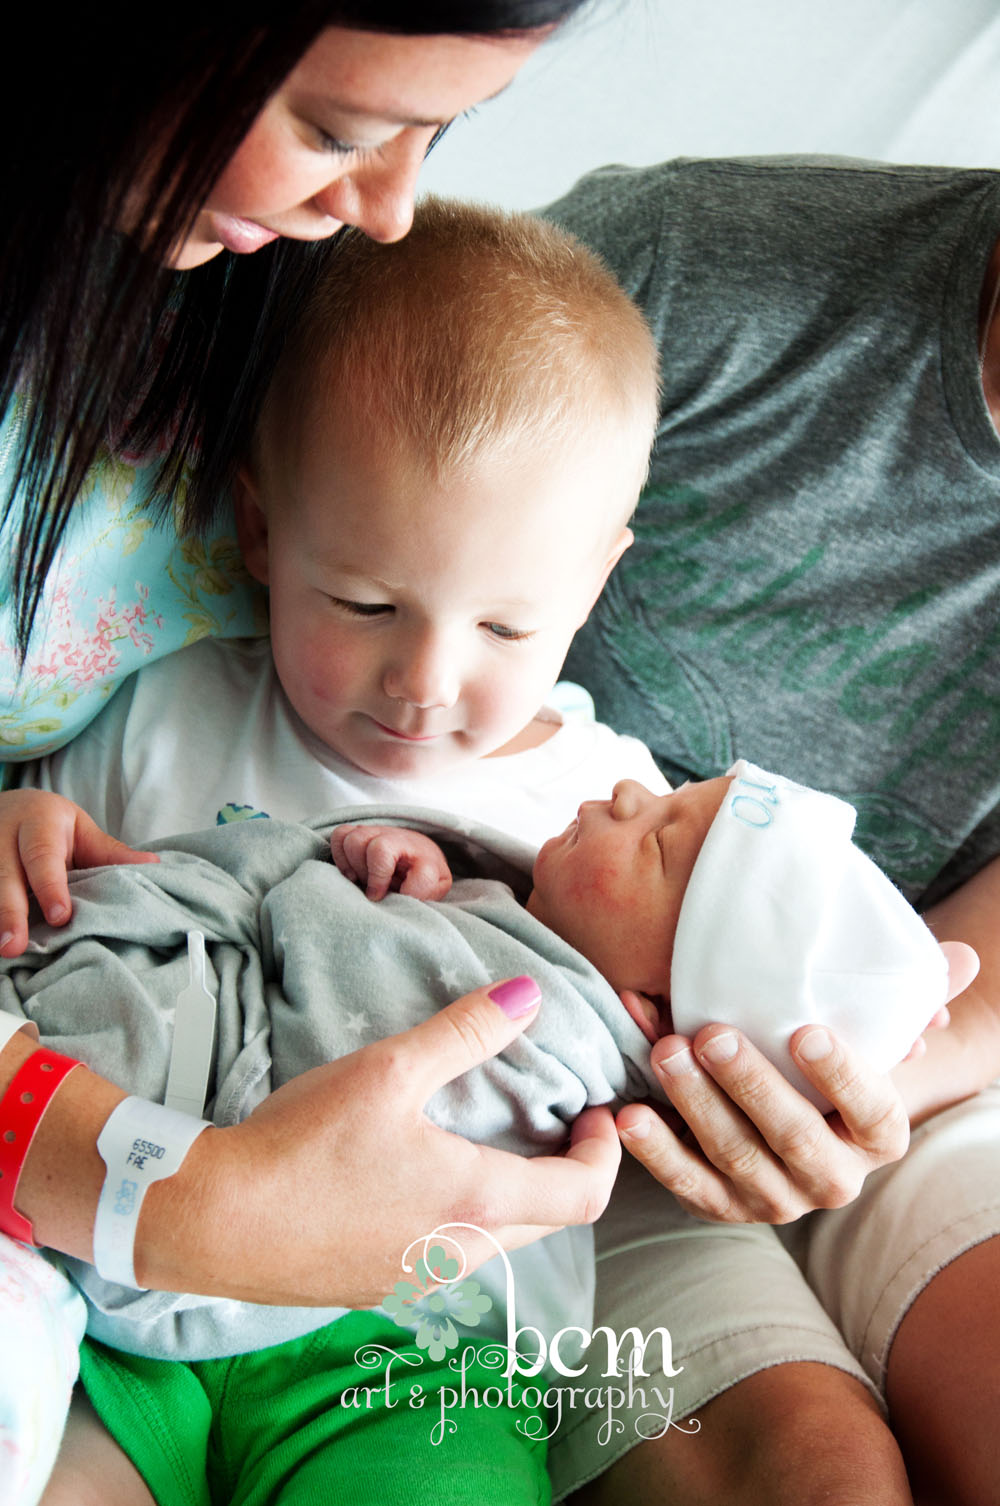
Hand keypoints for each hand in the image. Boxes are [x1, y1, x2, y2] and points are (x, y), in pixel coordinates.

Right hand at [0, 789, 158, 955]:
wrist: (9, 805)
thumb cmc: (51, 825)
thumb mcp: (81, 830)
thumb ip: (110, 853)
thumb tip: (155, 867)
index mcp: (38, 822)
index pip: (42, 855)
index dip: (50, 886)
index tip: (60, 917)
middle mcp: (3, 835)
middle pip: (4, 875)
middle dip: (9, 911)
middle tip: (14, 946)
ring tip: (0, 950)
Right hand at [138, 978, 621, 1304]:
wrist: (212, 1221)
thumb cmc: (303, 1143)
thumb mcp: (389, 1070)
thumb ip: (466, 1031)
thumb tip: (530, 995)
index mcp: (478, 1202)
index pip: (583, 1196)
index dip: (605, 1153)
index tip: (593, 1112)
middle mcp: (460, 1255)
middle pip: (547, 1222)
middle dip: (564, 1171)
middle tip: (552, 1119)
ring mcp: (417, 1281)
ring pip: (495, 1242)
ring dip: (511, 1195)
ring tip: (485, 1139)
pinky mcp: (375, 1288)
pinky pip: (445, 1254)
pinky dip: (460, 1216)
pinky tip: (417, 1177)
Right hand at [331, 823, 451, 900]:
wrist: (421, 859)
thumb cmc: (426, 880)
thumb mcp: (435, 890)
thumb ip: (423, 893)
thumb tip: (400, 895)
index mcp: (424, 856)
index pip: (401, 861)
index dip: (380, 879)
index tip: (380, 896)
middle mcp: (400, 838)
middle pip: (375, 847)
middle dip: (369, 875)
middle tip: (374, 891)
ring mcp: (379, 832)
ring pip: (354, 839)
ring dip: (353, 866)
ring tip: (363, 881)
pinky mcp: (360, 832)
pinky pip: (340, 836)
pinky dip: (340, 857)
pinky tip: (352, 873)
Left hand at [615, 1022, 909, 1223]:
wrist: (797, 1112)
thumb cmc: (829, 1056)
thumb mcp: (871, 1030)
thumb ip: (908, 996)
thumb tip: (961, 956)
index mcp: (880, 1134)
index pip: (871, 1107)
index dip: (841, 1074)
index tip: (805, 1032)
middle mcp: (833, 1178)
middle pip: (793, 1137)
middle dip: (750, 1086)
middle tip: (711, 1035)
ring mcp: (776, 1199)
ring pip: (734, 1159)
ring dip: (694, 1106)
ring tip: (664, 1054)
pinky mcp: (722, 1206)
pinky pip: (685, 1183)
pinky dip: (654, 1150)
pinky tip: (628, 1114)